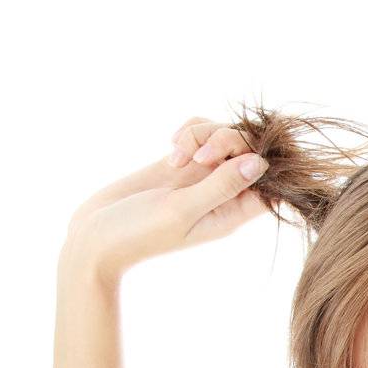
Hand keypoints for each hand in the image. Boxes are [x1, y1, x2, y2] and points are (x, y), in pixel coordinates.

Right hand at [61, 117, 270, 281]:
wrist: (96, 235)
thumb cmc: (138, 233)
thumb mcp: (181, 211)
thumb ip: (221, 187)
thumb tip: (260, 163)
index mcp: (233, 213)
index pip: (272, 183)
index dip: (267, 161)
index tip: (242, 156)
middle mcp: (223, 192)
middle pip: (250, 150)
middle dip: (228, 140)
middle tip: (199, 157)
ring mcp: (202, 175)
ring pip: (223, 134)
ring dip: (202, 135)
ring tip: (176, 157)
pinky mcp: (181, 162)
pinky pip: (200, 132)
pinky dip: (189, 133)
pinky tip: (171, 150)